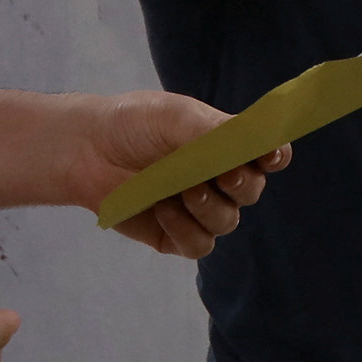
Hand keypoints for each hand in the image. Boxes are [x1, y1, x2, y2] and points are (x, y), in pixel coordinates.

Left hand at [75, 88, 282, 260]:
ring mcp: (198, 210)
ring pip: (228, 222)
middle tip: (221, 175)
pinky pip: (199, 245)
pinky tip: (162, 210)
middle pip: (253, 191)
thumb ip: (216, 131)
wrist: (85, 150)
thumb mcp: (176, 116)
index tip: (269, 156)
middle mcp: (218, 179)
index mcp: (226, 146)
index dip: (276, 156)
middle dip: (241, 184)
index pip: (269, 154)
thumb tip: (256, 140)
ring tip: (182, 191)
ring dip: (210, 208)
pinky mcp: (175, 236)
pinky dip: (185, 229)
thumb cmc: (133, 124)